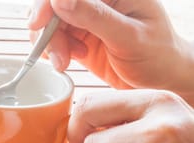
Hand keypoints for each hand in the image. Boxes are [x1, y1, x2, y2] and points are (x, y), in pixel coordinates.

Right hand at [29, 0, 193, 104]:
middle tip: (58, 57)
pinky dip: (54, 51)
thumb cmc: (157, 57)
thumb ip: (94, 17)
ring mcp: (87, 16)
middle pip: (54, 5)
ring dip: (50, 44)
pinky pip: (54, 37)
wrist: (161, 79)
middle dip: (48, 31)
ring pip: (50, 22)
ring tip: (64, 63)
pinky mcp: (80, 34)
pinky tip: (69, 60)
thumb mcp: (129, 37)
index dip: (47, 4)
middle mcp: (99, 0)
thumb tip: (60, 0)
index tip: (38, 23)